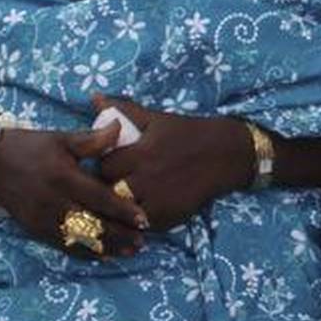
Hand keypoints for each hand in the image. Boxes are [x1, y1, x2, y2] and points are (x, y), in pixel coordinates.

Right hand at [0, 124, 145, 255]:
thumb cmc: (31, 147)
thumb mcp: (62, 138)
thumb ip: (92, 140)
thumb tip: (121, 127)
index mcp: (63, 177)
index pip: (99, 198)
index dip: (123, 210)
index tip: (144, 219)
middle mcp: (53, 201)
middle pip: (92, 224)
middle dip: (119, 235)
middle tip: (143, 240)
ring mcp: (42, 219)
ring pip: (79, 240)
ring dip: (106, 247)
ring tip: (130, 251)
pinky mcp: (34, 229)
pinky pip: (62, 245)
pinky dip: (84, 252)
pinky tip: (103, 256)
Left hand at [90, 95, 253, 230]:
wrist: (225, 154)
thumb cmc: (187, 133)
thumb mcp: (156, 119)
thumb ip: (123, 110)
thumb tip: (94, 96)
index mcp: (141, 153)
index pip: (104, 166)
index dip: (104, 166)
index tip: (111, 164)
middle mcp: (147, 179)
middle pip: (110, 190)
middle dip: (109, 187)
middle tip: (116, 181)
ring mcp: (158, 201)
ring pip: (123, 211)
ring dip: (121, 205)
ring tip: (126, 197)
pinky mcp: (168, 217)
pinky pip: (142, 224)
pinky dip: (138, 218)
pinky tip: (143, 208)